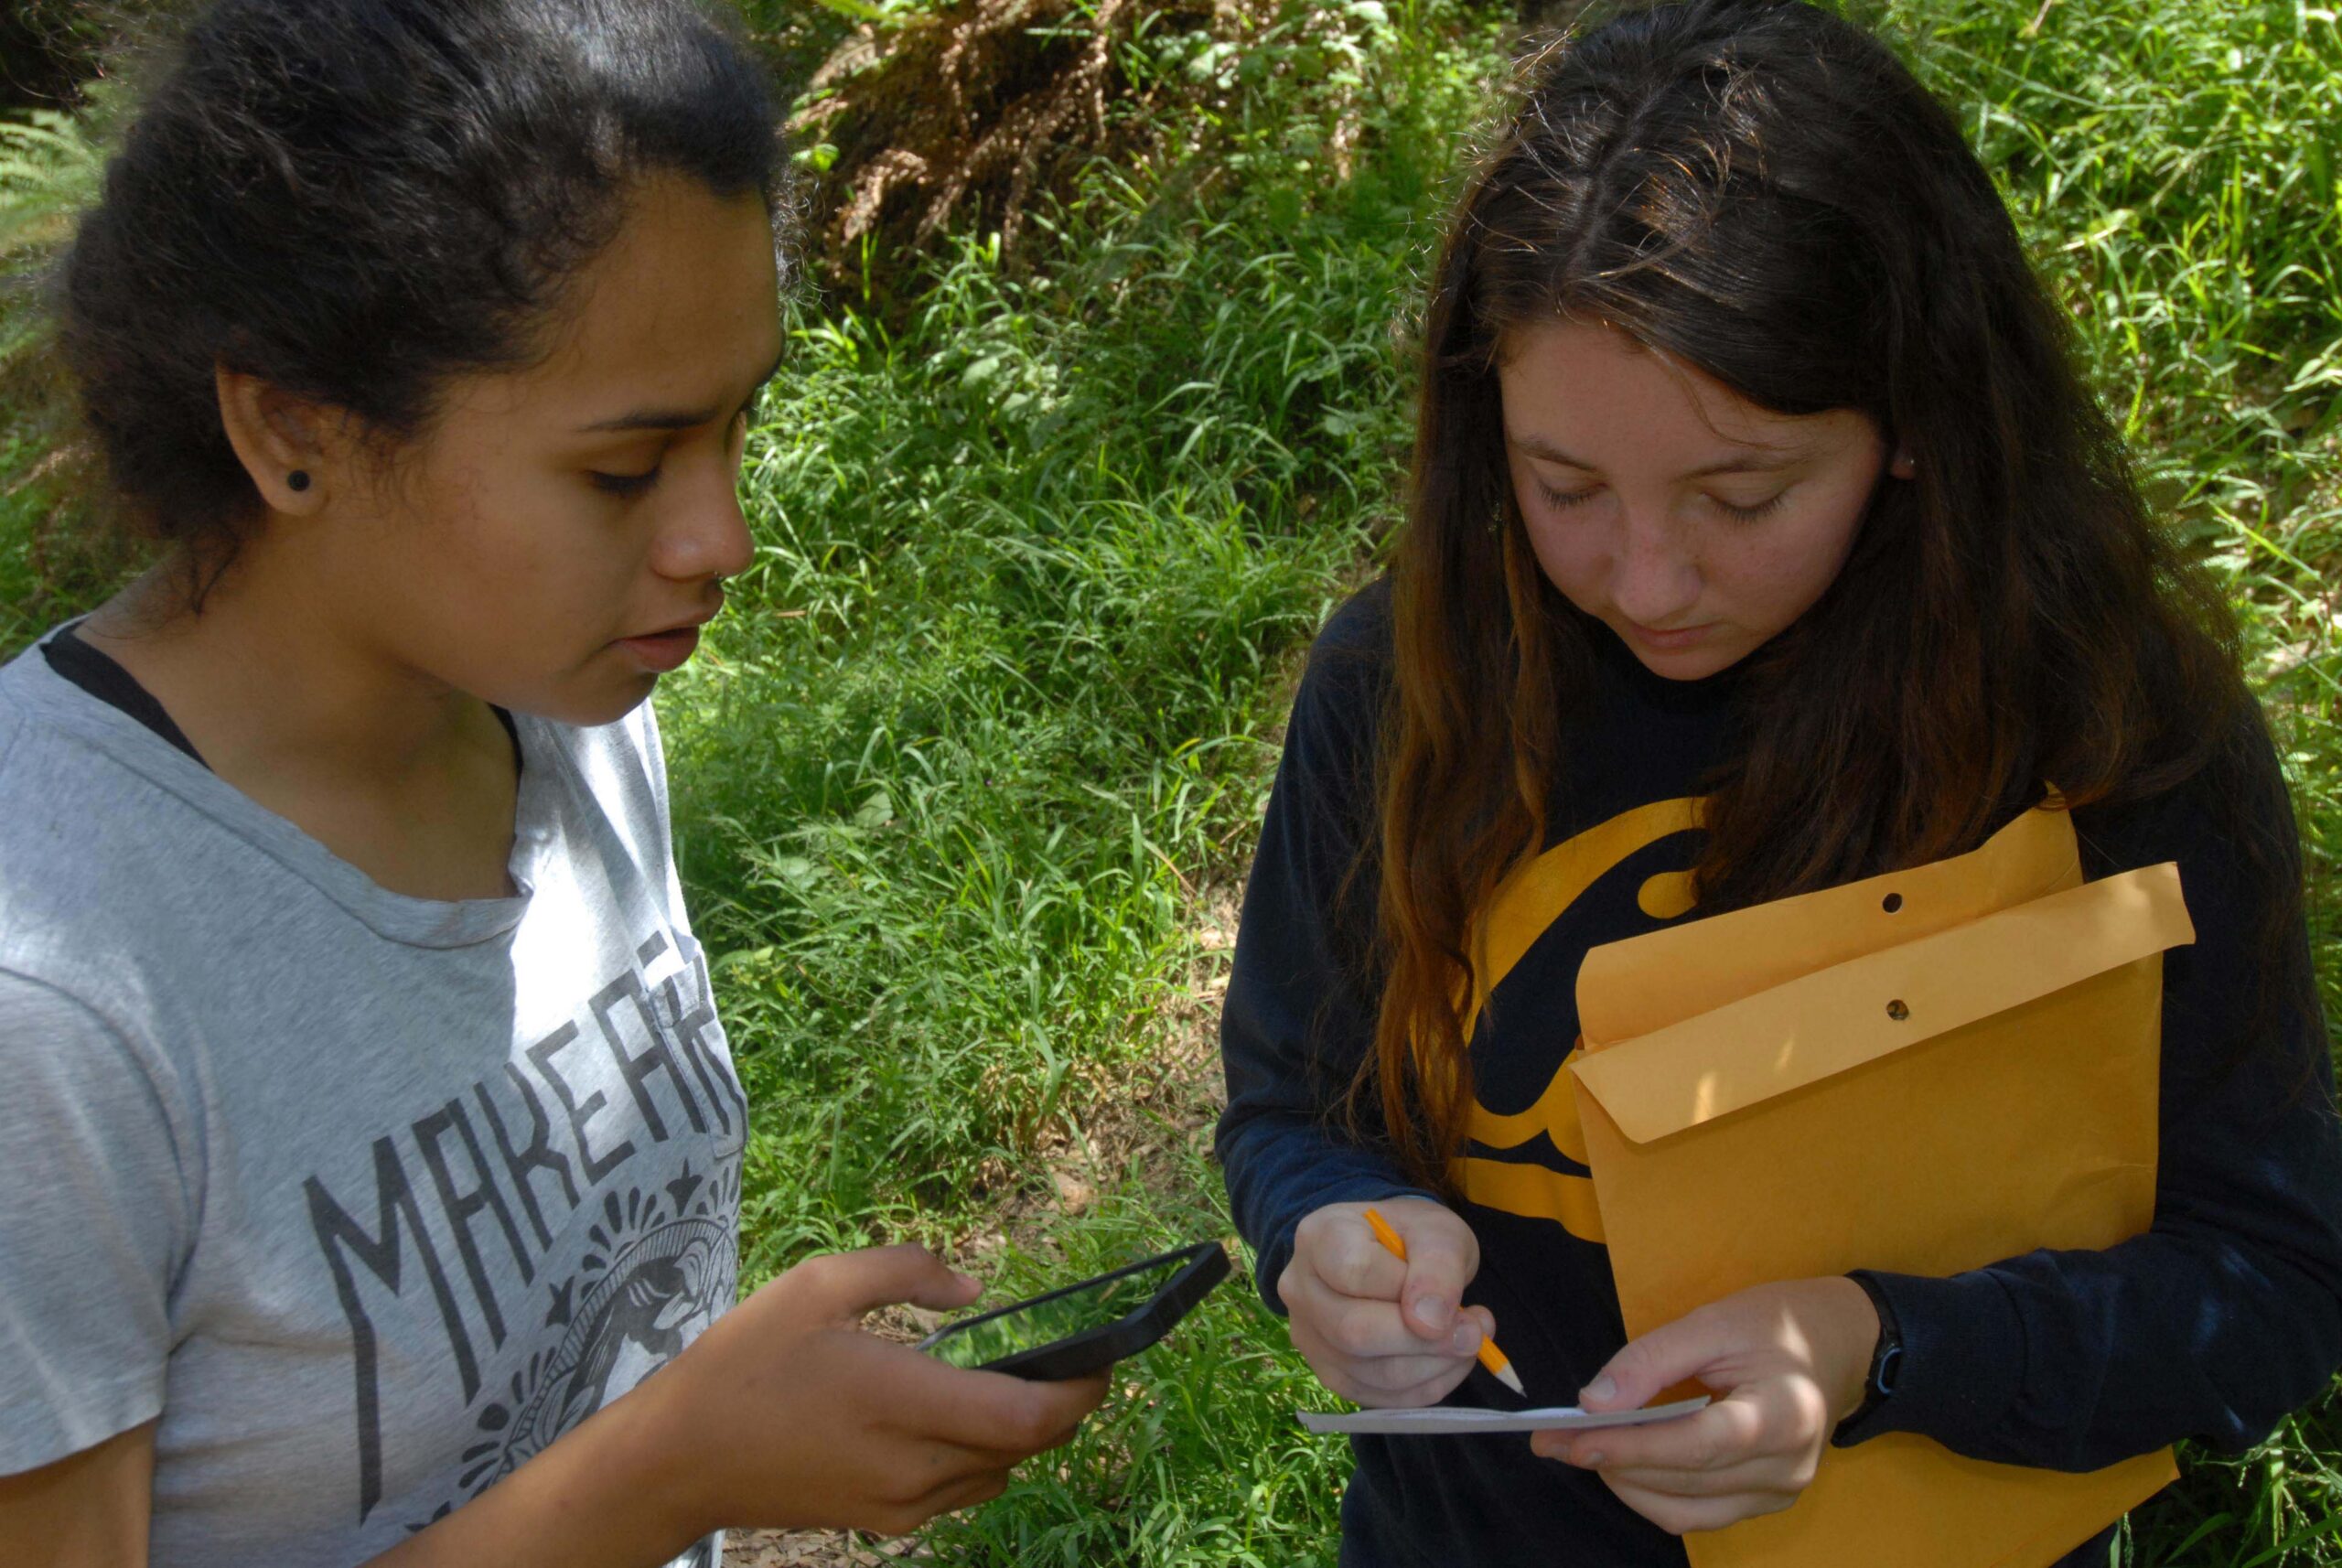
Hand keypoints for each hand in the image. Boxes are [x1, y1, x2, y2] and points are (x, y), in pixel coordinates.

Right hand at [642, 1244, 1107, 1537]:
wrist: (679, 1460)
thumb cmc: (744, 1362)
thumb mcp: (817, 1286)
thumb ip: (905, 1271)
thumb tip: (974, 1287)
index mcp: (900, 1402)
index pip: (1027, 1417)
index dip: (1082, 1390)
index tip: (1106, 1354)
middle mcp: (910, 1467)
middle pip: (1026, 1447)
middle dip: (1062, 1404)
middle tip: (1073, 1357)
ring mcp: (898, 1506)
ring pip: (999, 1474)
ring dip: (1022, 1433)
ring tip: (1012, 1380)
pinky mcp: (883, 1525)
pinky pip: (963, 1492)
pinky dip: (982, 1457)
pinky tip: (955, 1416)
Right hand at [1278, 1198, 1495, 1407]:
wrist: (1392, 1256)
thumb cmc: (1412, 1237)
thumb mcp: (1437, 1231)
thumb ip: (1438, 1267)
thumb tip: (1431, 1324)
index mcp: (1318, 1237)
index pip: (1356, 1272)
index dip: (1411, 1291)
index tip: (1461, 1300)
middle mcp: (1299, 1289)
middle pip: (1354, 1332)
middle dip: (1428, 1341)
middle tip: (1476, 1331)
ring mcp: (1309, 1337)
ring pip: (1372, 1373)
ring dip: (1436, 1366)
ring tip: (1469, 1339)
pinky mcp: (1330, 1375)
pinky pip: (1382, 1398)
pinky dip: (1428, 1386)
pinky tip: (1449, 1359)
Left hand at [1531, 1277, 1878, 1536]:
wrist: (1839, 1344)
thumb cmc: (1778, 1323)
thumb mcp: (1713, 1321)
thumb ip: (1651, 1359)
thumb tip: (1592, 1401)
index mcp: (1783, 1415)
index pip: (1696, 1445)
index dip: (1632, 1448)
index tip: (1572, 1439)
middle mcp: (1786, 1468)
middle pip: (1685, 1481)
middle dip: (1613, 1463)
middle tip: (1553, 1440)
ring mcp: (1780, 1492)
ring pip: (1686, 1510)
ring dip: (1628, 1484)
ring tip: (1581, 1449)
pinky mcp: (1767, 1501)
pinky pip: (1700, 1514)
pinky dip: (1655, 1494)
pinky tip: (1625, 1464)